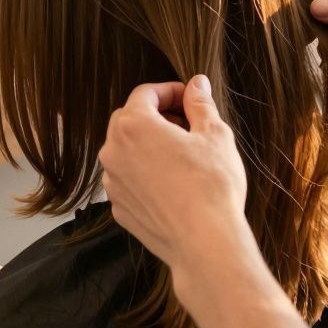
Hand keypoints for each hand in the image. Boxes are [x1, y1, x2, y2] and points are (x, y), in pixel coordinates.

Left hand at [99, 77, 255, 290]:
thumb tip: (196, 84)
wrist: (204, 243)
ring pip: (127, 151)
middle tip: (188, 125)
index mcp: (133, 126)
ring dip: (149, 146)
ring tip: (183, 156)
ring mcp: (113, 182)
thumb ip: (200, 104)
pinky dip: (146, 174)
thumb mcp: (214, 135)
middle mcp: (113, 151)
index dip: (170, 91)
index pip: (145, 93)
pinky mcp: (119, 208)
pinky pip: (129, 179)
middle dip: (157, 116)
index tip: (190, 100)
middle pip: (129, 119)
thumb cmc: (211, 186)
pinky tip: (174, 183)